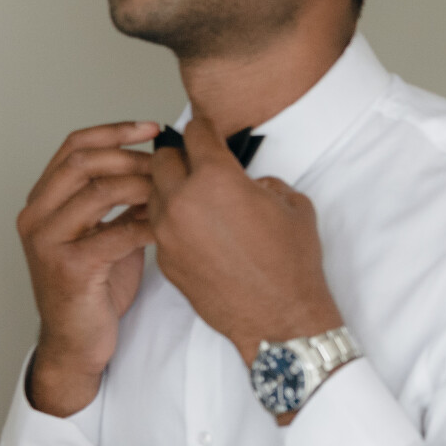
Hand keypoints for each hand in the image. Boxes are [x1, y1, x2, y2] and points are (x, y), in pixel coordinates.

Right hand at [18, 121, 163, 415]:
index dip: (115, 131)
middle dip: (131, 156)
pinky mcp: (69, 268)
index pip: (73, 146)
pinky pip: (114, 234)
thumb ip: (123, 201)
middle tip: (168, 162)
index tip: (153, 127)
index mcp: (42, 201)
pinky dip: (148, 225)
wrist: (78, 341)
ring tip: (173, 192)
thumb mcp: (108, 232)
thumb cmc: (96, 287)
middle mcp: (36, 216)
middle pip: (83, 162)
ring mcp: (47, 242)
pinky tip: (170, 227)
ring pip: (97, 192)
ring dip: (143, 186)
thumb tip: (163, 167)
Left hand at [148, 115, 343, 365]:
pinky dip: (173, 222)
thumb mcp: (293, 206)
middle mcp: (183, 200)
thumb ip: (263, 183)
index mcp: (217, 179)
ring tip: (196, 201)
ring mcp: (168, 232)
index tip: (207, 130)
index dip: (204, 128)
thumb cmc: (292, 264)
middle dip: (181, 157)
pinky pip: (158, 226)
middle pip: (162, 159)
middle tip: (199, 165)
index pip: (195, 133)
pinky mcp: (164, 258)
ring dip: (171, 190)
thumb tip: (248, 183)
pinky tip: (197, 232)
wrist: (279, 317)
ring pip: (153, 192)